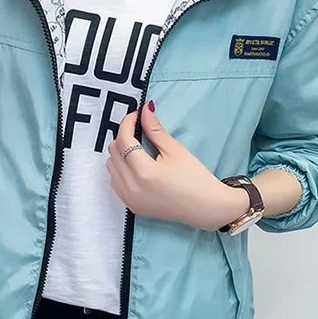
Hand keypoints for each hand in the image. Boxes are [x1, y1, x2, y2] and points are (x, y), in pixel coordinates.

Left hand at [106, 102, 251, 231]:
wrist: (206, 208)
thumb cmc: (196, 179)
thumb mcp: (176, 150)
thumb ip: (155, 130)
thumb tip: (145, 110)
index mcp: (144, 173)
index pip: (124, 140)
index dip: (127, 123)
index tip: (136, 114)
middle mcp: (132, 188)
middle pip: (113, 152)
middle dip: (123, 136)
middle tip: (139, 128)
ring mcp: (130, 199)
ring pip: (111, 167)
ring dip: (120, 153)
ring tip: (138, 147)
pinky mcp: (132, 206)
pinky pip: (116, 182)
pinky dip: (121, 170)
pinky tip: (136, 165)